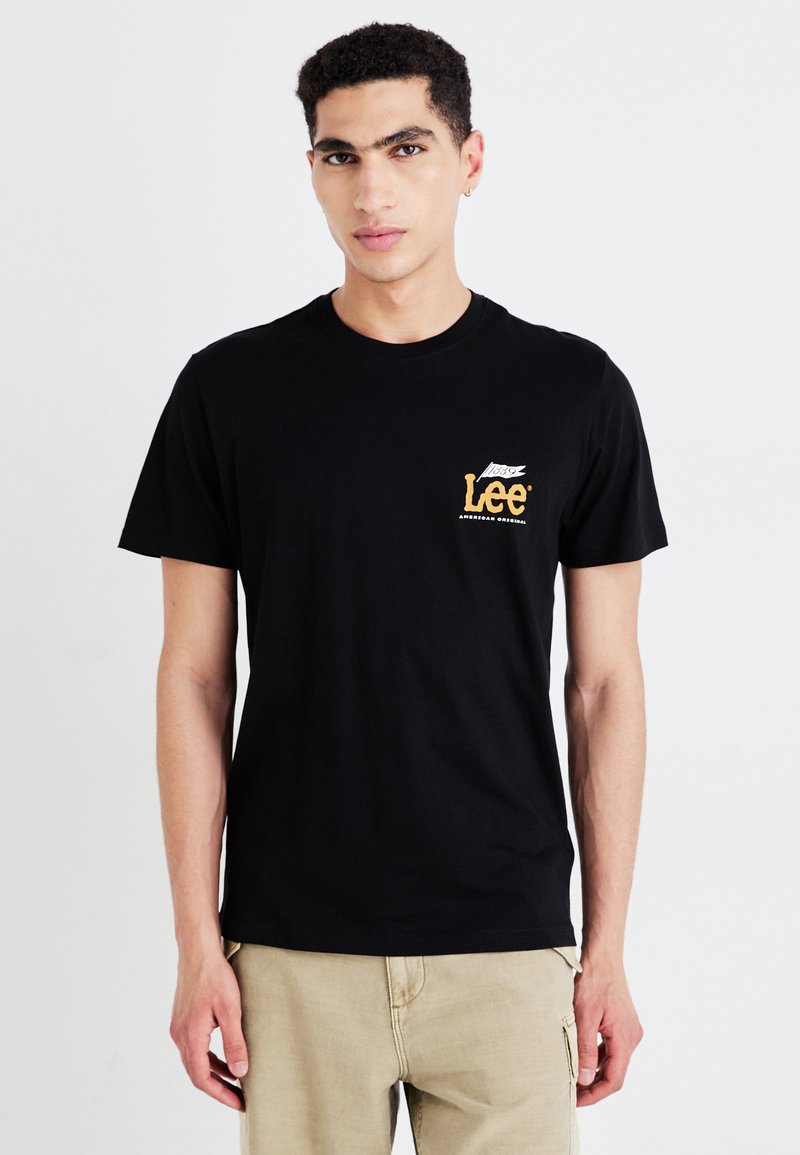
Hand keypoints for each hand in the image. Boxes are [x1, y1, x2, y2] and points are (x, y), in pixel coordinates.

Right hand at [169, 948, 248, 1110]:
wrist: (197, 951)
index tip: (239, 1103)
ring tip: (235, 1082)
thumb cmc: (214, 976)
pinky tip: (224, 1057)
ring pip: (195, 1060)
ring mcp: (179, 1027)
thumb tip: (240, 1071)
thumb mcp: (230, 1010)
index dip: (221, 1094)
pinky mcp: (183, 1019)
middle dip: (218, 1088)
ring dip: (214, 1073)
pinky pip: (195, 1047)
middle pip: (196, 1073)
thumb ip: (234, 1042)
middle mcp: (180, 1035)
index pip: (202, 1078)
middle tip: (239, 1098)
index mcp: (190, 1036)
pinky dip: (209, 1057)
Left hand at [572, 956, 642, 1105]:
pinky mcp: (621, 1022)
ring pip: (611, 1060)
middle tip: (570, 1093)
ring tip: (571, 1077)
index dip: (595, 1094)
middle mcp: (631, 1037)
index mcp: (625, 1039)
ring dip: (593, 1071)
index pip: (614, 1080)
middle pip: (614, 1073)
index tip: (576, 1100)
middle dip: (593, 1086)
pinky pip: (610, 1047)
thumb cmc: (594, 981)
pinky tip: (580, 1056)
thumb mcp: (584, 1017)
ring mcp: (627, 1029)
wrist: (602, 956)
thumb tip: (583, 1080)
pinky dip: (596, 1056)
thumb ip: (584, 1050)